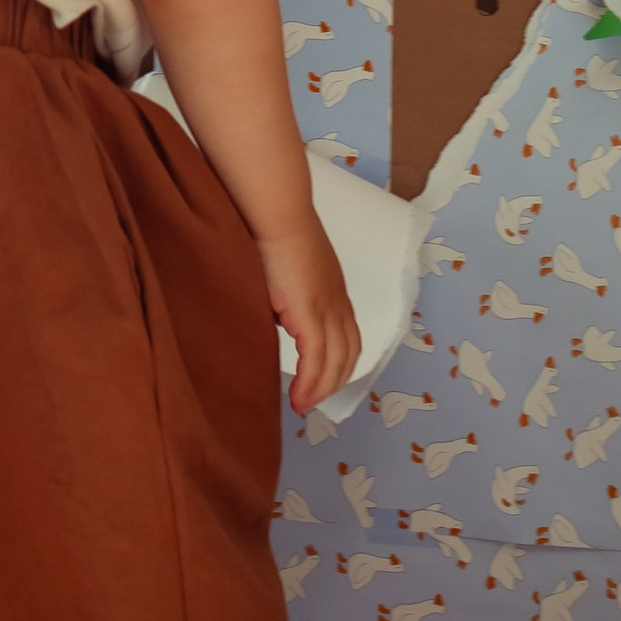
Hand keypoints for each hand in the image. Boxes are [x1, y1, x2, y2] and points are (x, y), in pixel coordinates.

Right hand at [260, 213, 359, 418]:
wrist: (275, 214)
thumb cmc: (272, 235)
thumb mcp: (286, 275)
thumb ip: (287, 299)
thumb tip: (274, 320)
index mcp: (334, 294)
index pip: (347, 339)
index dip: (337, 365)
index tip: (319, 384)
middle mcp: (338, 304)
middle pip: (347, 355)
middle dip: (331, 384)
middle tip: (311, 403)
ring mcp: (328, 309)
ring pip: (336, 362)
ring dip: (321, 389)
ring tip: (303, 406)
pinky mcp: (311, 313)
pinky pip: (316, 359)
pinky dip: (310, 382)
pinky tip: (298, 396)